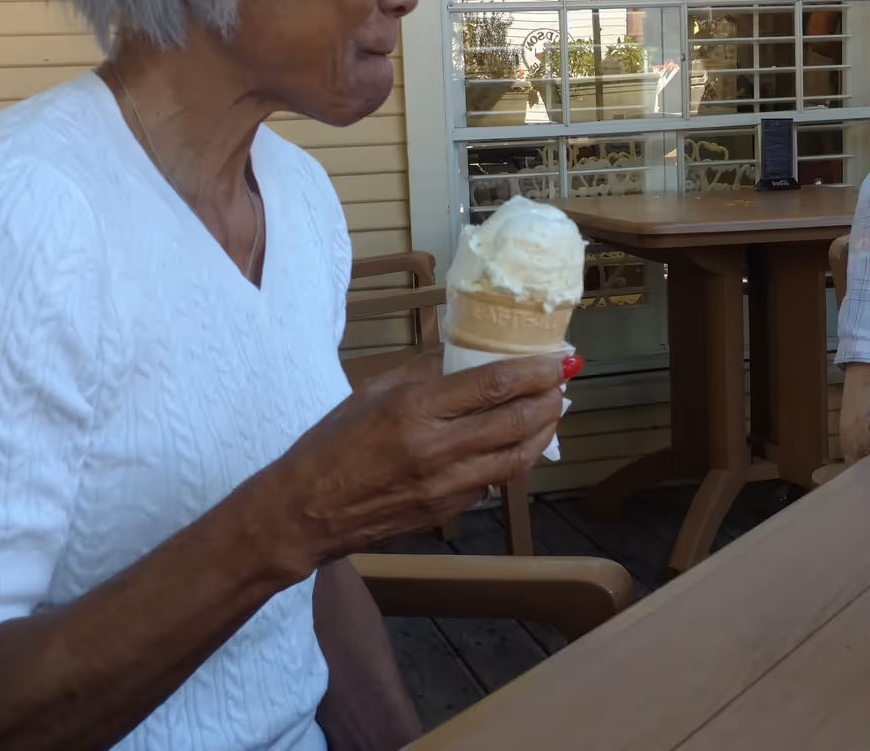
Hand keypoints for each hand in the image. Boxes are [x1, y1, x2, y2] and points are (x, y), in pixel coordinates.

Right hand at [266, 352, 565, 563]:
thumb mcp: (371, 392)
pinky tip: (516, 444)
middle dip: (550, 400)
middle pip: (516, 421)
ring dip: (543, 433)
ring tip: (553, 413)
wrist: (304, 512)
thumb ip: (421, 372)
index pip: (494, 385)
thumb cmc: (330, 445)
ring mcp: (446, 486)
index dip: (536, 371)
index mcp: (415, 409)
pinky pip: (492, 482)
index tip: (561, 359)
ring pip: (516, 458)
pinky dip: (511, 460)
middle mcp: (437, 448)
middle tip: (565, 383)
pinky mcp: (447, 511)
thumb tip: (463, 355)